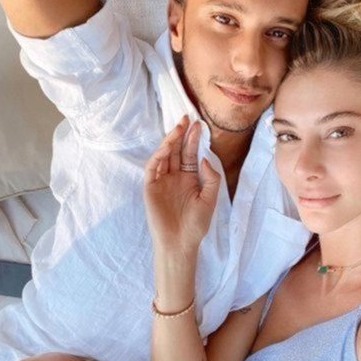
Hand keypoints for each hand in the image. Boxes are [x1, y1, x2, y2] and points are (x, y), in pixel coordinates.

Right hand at [144, 116, 220, 254]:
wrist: (180, 243)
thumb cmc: (196, 225)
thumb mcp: (210, 199)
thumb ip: (210, 178)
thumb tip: (203, 158)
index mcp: (188, 179)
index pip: (189, 154)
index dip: (193, 140)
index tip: (199, 125)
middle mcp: (174, 177)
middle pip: (176, 151)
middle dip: (181, 134)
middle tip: (187, 118)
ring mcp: (161, 181)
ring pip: (164, 155)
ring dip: (170, 141)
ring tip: (179, 127)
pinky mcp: (150, 187)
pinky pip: (153, 167)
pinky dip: (158, 156)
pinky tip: (167, 147)